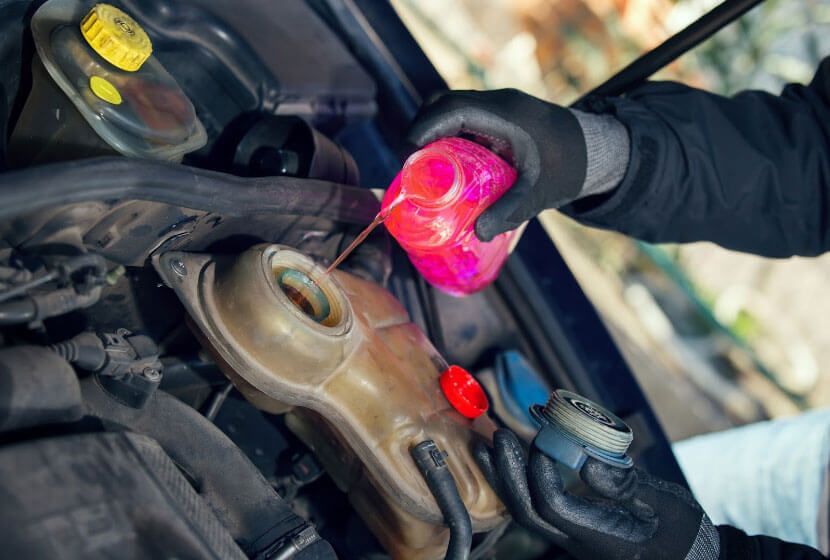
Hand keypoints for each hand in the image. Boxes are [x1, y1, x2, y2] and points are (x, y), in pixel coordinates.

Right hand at [407, 89, 586, 240]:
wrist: (598, 150)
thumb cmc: (568, 168)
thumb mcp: (537, 192)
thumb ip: (508, 211)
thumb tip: (477, 232)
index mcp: (504, 114)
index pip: (450, 109)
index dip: (423, 129)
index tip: (407, 156)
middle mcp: (499, 103)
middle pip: (443, 103)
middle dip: (420, 130)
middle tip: (410, 165)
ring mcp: (500, 107)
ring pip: (452, 108)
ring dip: (434, 131)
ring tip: (424, 167)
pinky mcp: (501, 116)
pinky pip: (466, 117)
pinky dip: (449, 134)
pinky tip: (448, 164)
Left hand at [475, 429, 719, 559]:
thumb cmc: (684, 533)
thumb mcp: (667, 505)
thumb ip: (628, 484)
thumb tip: (588, 462)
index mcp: (602, 538)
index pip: (554, 506)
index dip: (541, 472)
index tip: (542, 440)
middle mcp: (579, 543)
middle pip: (529, 512)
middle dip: (509, 473)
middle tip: (499, 436)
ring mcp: (573, 540)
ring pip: (527, 513)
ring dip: (506, 478)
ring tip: (489, 446)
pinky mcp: (573, 532)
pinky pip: (536, 510)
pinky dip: (520, 483)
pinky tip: (510, 462)